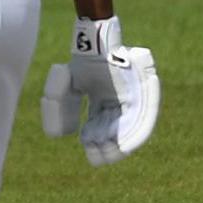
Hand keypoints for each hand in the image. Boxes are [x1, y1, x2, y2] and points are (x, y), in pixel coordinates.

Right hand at [40, 15, 159, 165]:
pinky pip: (144, 122)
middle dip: (105, 146)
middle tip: (96, 156)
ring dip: (118, 145)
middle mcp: (120, 101)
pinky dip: (133, 136)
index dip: (93, 140)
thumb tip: (57, 136)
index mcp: (104, 99)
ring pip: (129, 130)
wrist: (97, 46)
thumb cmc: (82, 63)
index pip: (100, 126)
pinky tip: (123, 147)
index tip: (86, 148)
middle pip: (114, 131)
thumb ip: (57, 108)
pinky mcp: (146, 97)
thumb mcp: (64, 87)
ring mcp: (135, 99)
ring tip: (107, 154)